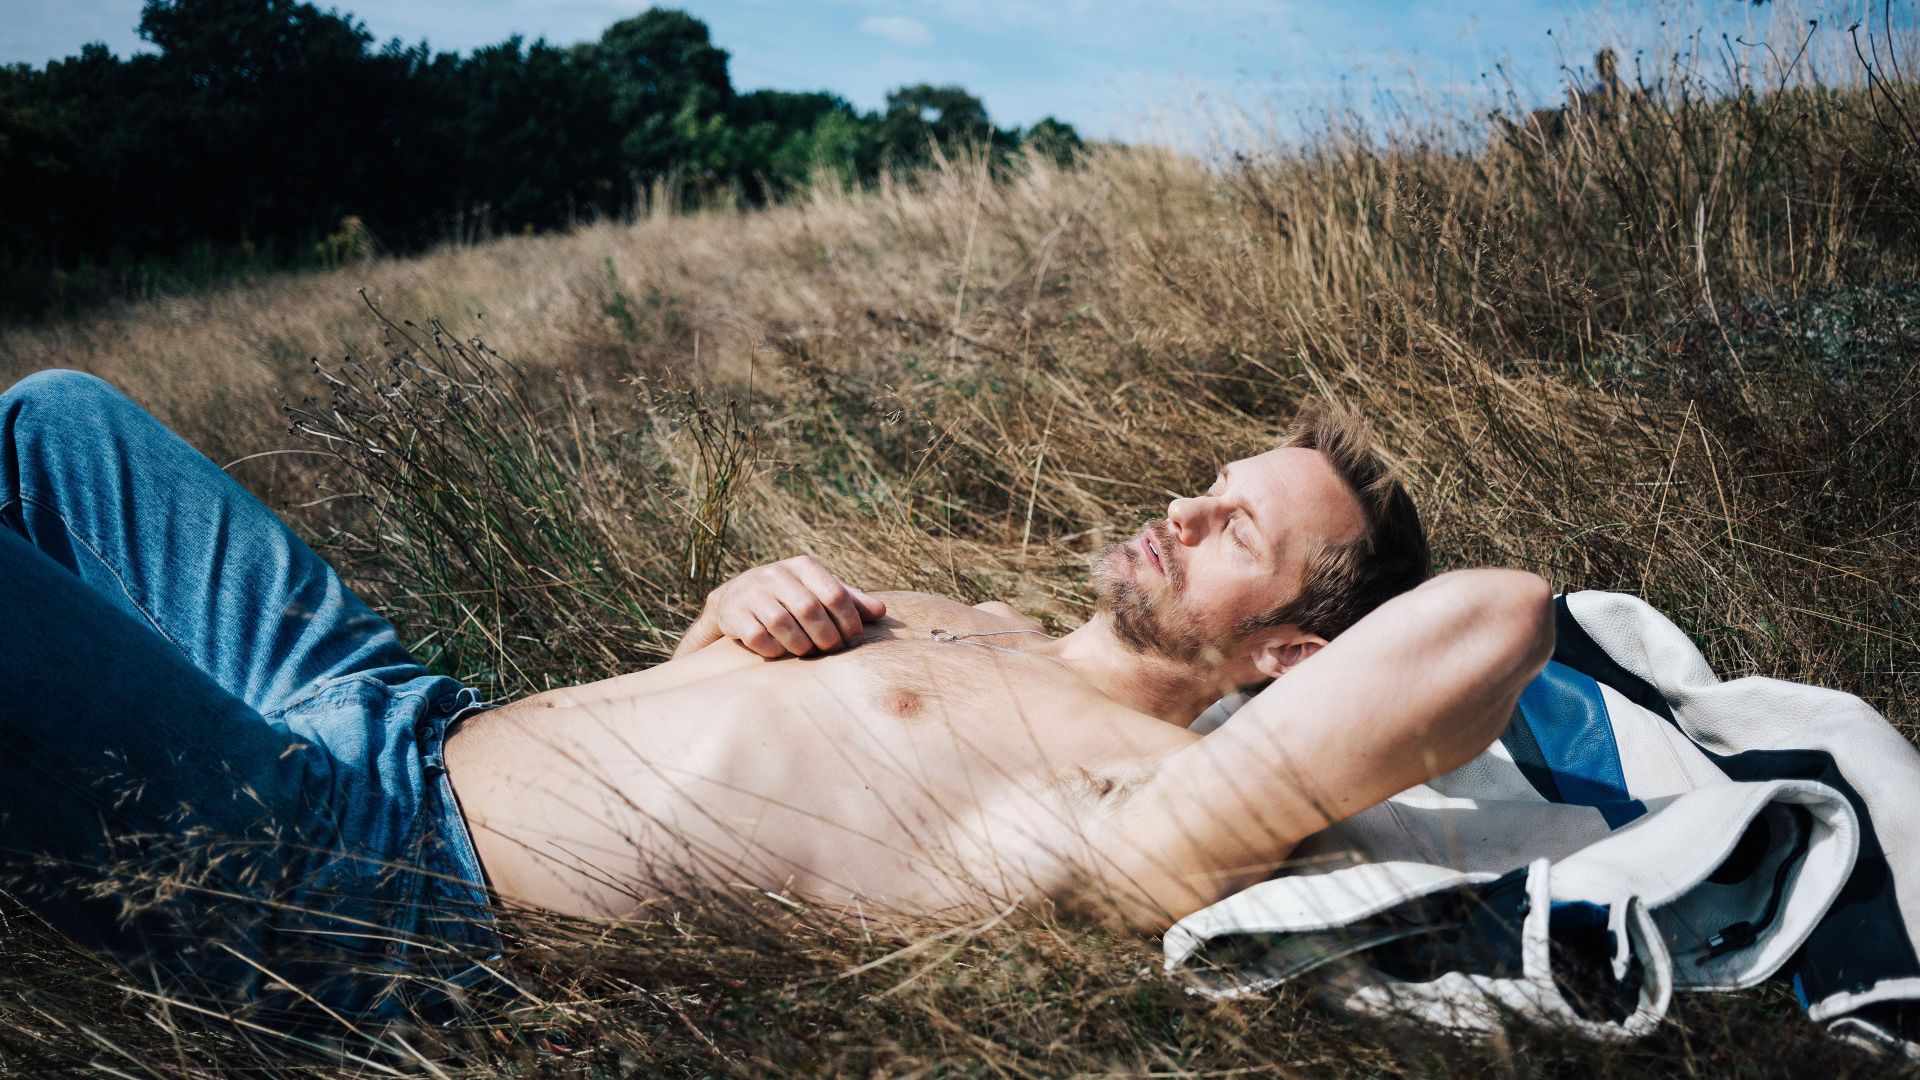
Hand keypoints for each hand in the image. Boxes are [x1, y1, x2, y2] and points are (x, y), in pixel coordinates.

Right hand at [710, 556, 886, 656]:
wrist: (737, 598)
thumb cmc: (791, 596)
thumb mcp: (819, 592)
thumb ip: (849, 600)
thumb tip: (882, 612)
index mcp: (803, 566)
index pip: (834, 594)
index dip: (849, 621)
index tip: (853, 638)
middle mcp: (775, 574)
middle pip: (809, 610)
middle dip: (826, 636)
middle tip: (831, 649)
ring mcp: (752, 593)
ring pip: (782, 624)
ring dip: (800, 645)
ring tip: (807, 651)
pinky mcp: (734, 614)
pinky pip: (758, 637)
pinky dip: (774, 649)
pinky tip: (780, 652)